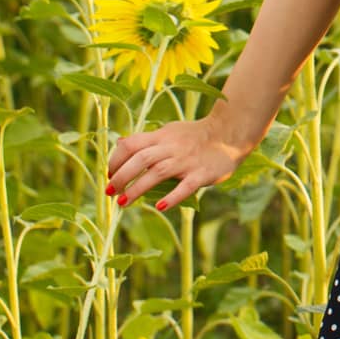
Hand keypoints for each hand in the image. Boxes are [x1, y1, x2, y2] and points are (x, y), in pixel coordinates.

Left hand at [105, 115, 251, 212]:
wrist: (230, 133)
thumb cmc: (196, 135)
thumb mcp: (169, 131)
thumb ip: (146, 140)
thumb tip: (120, 143)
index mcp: (162, 137)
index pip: (131, 144)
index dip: (116, 160)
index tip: (109, 175)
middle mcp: (172, 147)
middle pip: (141, 159)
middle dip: (121, 176)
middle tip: (110, 192)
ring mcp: (187, 160)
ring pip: (158, 172)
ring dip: (137, 188)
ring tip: (123, 203)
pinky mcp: (202, 173)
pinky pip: (186, 186)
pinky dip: (173, 197)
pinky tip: (161, 207)